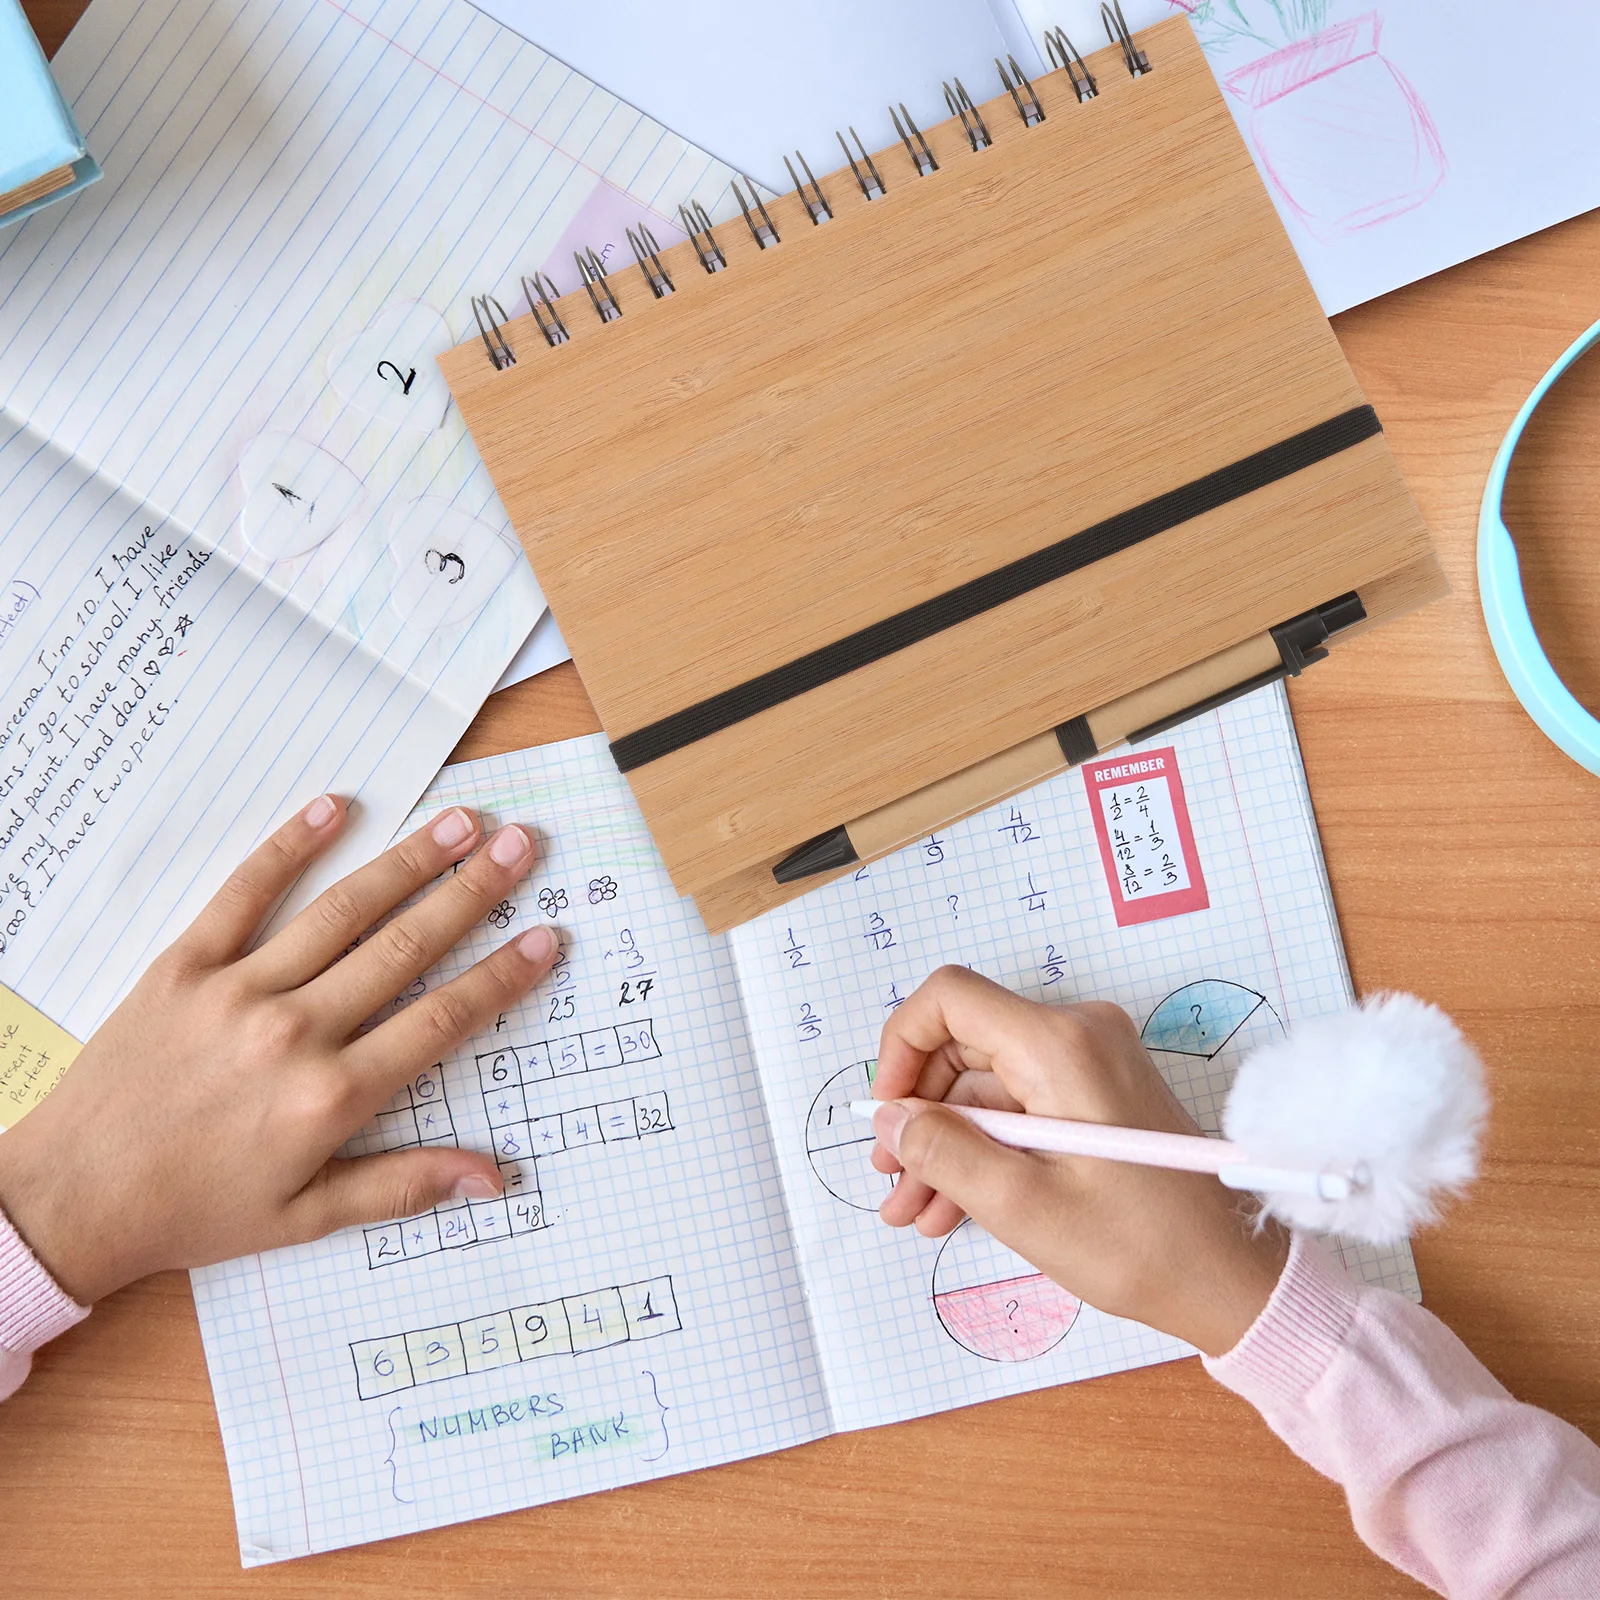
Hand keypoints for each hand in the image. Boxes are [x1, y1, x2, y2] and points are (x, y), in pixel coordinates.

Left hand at [0, 796, 558, 1303]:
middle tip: (522, 847)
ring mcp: (238, 990)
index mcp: (330, 1096)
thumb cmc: (194, 1212)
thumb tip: (494, 1177)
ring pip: (343, 912)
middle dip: (473, 893)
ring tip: (462, 823)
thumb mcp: (306, 1217)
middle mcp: (294, 1032)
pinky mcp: (184, 965)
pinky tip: (334, 807)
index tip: (546, 937)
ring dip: (410, 862)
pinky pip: (244, 892)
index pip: (440, 1019)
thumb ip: (403, 1186)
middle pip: (405, 948)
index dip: (501, 976)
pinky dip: (290, 847)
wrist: (72, 1198)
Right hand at [870, 967, 1288, 1357]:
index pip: (949, 998)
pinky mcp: (1094, 1093)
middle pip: (962, 1045)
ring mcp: (1088, 1062)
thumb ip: (945, 1153)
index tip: (886, 1113)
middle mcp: (1076, 1035)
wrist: (1230, 1278)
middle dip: (918, 1113)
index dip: (901, 1047)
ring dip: (944, 1143)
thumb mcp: (1023, 1206)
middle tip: (890, 1180)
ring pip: (984, 1084)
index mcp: (1060, 1045)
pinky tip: (950, 1204)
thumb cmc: (1140, 1246)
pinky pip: (1018, 1104)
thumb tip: (889, 1121)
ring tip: (912, 1209)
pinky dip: (983, 1147)